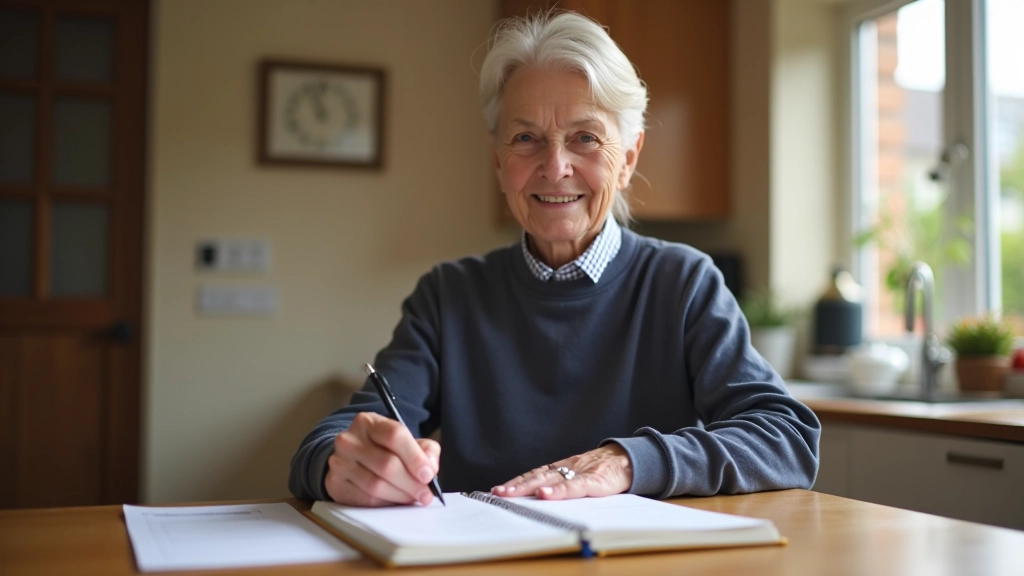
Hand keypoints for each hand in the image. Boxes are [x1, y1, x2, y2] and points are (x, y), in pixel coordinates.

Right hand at [325, 412, 440, 506]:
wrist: (351, 457)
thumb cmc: (384, 448)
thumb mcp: (406, 441)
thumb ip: (425, 450)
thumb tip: (430, 468)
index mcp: (368, 422)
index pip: (394, 435)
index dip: (415, 457)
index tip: (428, 475)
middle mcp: (349, 440)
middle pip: (386, 464)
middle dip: (411, 483)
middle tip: (425, 494)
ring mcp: (339, 462)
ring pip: (375, 485)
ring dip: (400, 496)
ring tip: (413, 498)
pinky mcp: (335, 484)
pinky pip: (365, 499)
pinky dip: (385, 503)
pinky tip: (394, 501)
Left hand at [492, 444, 631, 499]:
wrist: (629, 460)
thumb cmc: (603, 471)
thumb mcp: (579, 477)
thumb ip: (562, 485)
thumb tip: (539, 498)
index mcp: (562, 468)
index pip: (534, 473)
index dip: (516, 481)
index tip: (498, 489)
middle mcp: (566, 468)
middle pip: (536, 475)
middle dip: (516, 485)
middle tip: (498, 493)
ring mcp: (579, 473)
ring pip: (550, 478)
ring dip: (528, 486)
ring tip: (511, 493)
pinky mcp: (594, 480)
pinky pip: (573, 486)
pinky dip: (558, 490)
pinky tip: (545, 494)